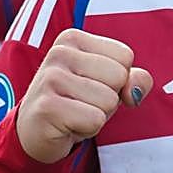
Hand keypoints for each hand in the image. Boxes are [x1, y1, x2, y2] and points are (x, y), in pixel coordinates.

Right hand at [16, 29, 152, 163]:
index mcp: (73, 38)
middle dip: (110, 97)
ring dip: (98, 115)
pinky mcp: (47, 107)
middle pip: (119, 76)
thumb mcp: (112, 85)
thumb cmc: (79, 103)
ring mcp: (49, 79)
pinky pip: (95, 120)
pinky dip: (88, 129)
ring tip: (74, 113)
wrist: (36, 134)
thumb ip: (136, 79)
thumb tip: (134, 93)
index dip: (118, 78)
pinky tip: (67, 125)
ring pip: (109, 101)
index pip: (125, 56)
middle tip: (82, 102)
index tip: (91, 84)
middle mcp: (58, 53)